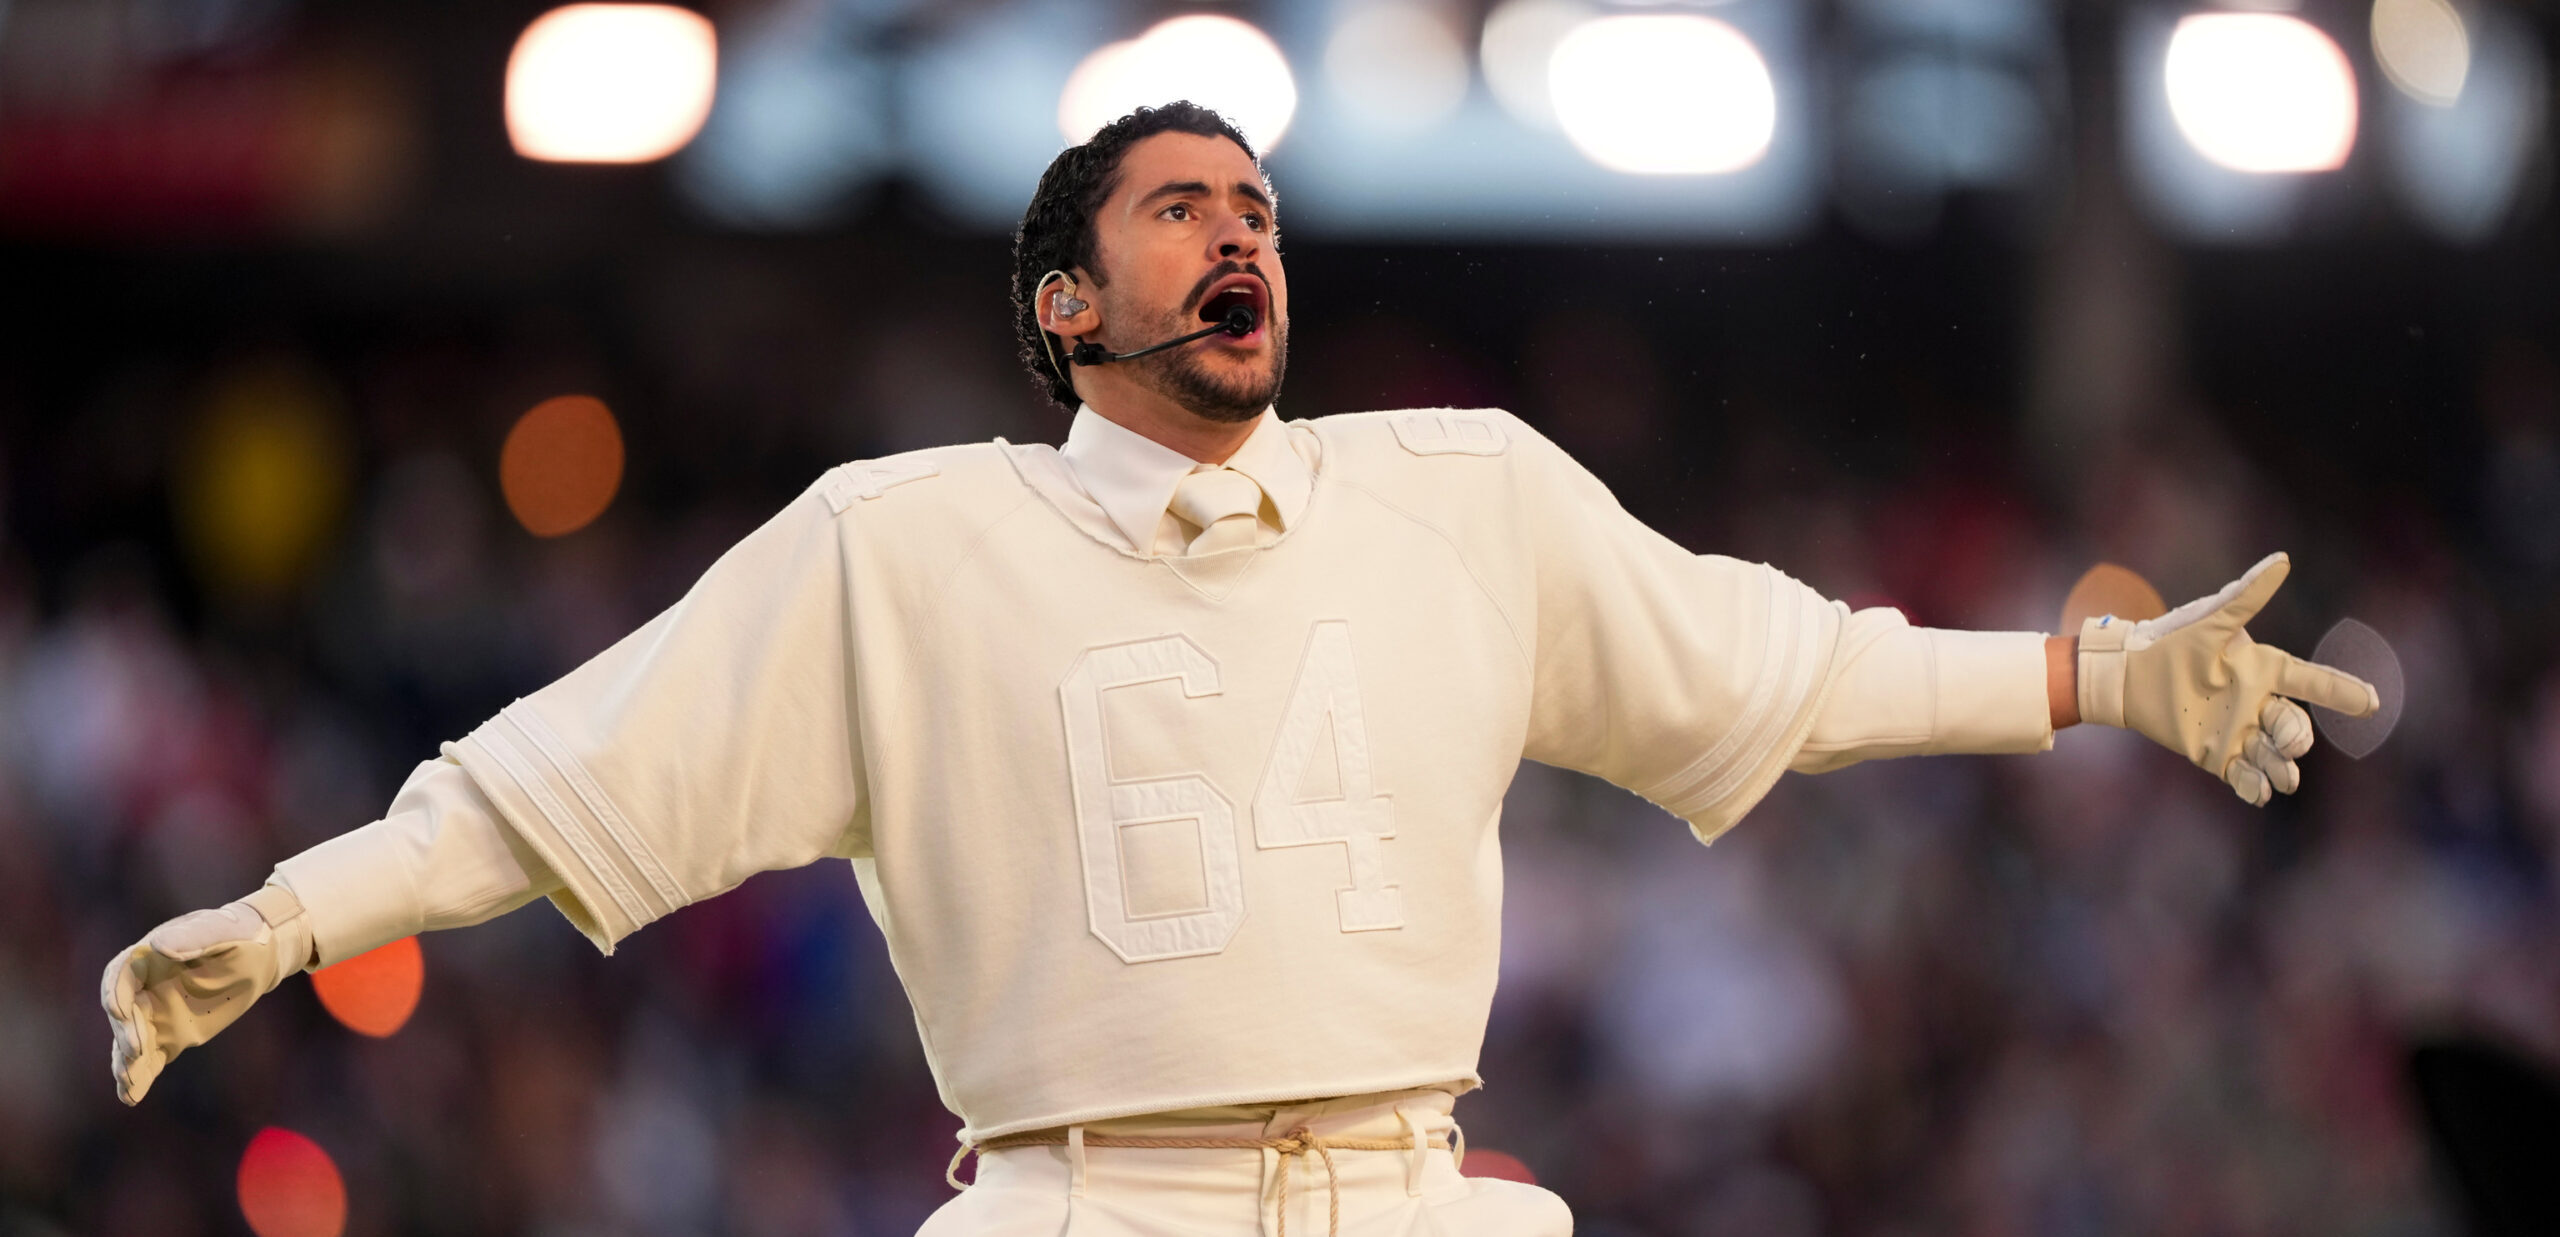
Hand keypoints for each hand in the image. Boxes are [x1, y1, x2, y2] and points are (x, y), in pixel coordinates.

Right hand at [101, 884, 313, 1104]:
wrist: (259, 954)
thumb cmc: (239, 934)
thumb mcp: (222, 929)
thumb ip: (192, 937)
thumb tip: (159, 945)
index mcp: (147, 958)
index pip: (120, 976)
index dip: (115, 993)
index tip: (119, 1010)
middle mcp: (143, 989)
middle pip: (124, 1014)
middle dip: (126, 1033)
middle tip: (136, 1051)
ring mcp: (155, 1015)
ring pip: (131, 1042)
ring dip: (125, 1063)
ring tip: (126, 1083)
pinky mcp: (171, 1036)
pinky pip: (151, 1058)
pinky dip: (141, 1076)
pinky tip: (131, 1097)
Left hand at [2077, 552, 2380, 805]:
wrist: (2129, 674)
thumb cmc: (2172, 641)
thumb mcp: (2211, 620)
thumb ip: (2246, 596)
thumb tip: (2281, 560)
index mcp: (2264, 671)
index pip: (2312, 682)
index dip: (2341, 692)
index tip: (2371, 702)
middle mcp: (2258, 703)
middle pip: (2295, 727)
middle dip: (2297, 737)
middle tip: (2287, 742)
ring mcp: (2239, 731)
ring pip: (2274, 756)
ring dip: (2282, 769)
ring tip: (2283, 778)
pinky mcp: (2216, 755)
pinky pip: (2244, 777)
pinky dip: (2253, 788)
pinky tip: (2258, 794)